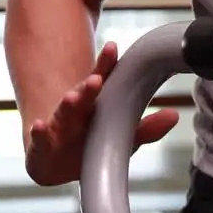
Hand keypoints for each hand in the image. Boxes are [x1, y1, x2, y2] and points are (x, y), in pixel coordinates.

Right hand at [26, 41, 178, 185]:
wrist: (54, 164)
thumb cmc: (90, 146)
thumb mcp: (121, 138)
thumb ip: (146, 129)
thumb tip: (174, 116)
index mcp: (94, 107)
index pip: (100, 81)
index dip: (106, 66)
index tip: (111, 47)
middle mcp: (76, 113)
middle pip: (84, 96)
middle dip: (89, 87)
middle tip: (97, 79)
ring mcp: (58, 128)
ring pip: (63, 114)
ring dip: (68, 105)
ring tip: (71, 97)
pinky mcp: (42, 147)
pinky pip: (40, 140)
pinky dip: (39, 134)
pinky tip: (39, 126)